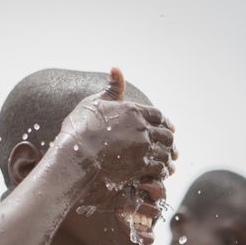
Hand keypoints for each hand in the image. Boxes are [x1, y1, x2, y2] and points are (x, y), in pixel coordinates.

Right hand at [58, 68, 176, 183]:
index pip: (157, 115)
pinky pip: (160, 168)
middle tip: (172, 149)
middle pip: (166, 134)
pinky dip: (163, 172)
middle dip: (169, 142)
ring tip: (169, 166)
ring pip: (165, 152)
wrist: (74, 157)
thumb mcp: (93, 103)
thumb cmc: (79, 130)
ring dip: (168, 159)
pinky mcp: (141, 166)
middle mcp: (142, 127)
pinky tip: (160, 176)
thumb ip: (110, 89)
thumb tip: (116, 68)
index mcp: (132, 110)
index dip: (164, 122)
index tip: (168, 128)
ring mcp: (143, 147)